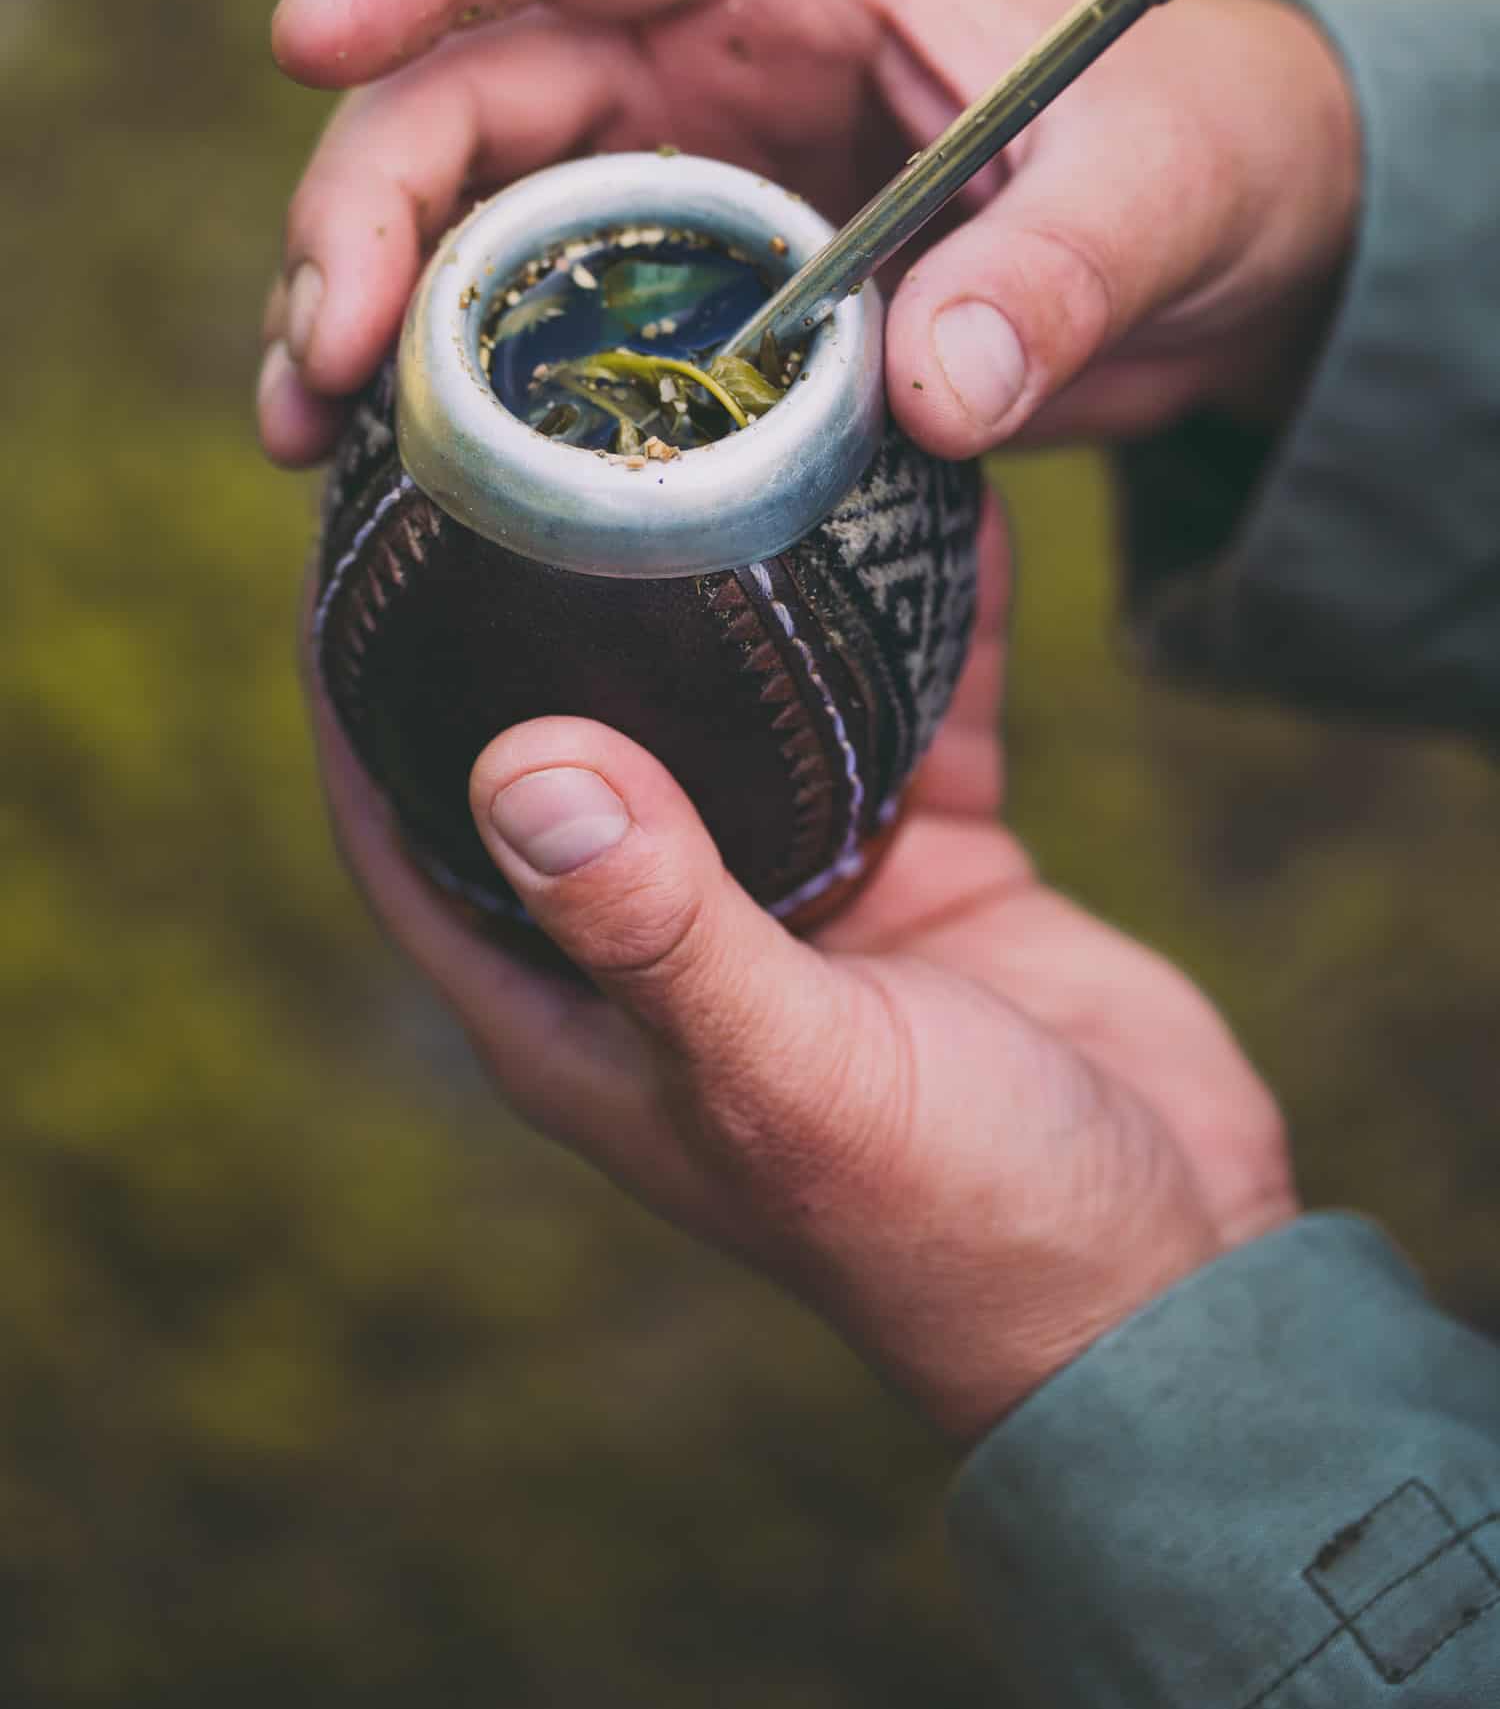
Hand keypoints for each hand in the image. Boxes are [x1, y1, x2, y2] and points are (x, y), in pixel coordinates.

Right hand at [259, 0, 1357, 467]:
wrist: (1216, 242)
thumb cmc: (1194, 152)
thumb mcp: (1157, 195)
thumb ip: (1061, 274)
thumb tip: (937, 393)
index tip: (310, 39)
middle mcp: (704, 61)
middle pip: (472, 91)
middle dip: (367, 206)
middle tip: (320, 358)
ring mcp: (684, 179)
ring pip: (474, 217)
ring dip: (375, 311)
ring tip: (302, 433)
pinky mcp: (689, 293)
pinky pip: (539, 323)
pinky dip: (460, 392)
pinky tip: (398, 478)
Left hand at [309, 505, 1296, 1443]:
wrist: (1168, 1277)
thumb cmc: (955, 1228)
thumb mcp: (792, 1077)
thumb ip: (664, 929)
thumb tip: (518, 762)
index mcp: (585, 1009)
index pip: (413, 832)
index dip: (360, 697)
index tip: (349, 545)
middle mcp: (673, 935)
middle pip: (577, 736)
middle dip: (552, 599)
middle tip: (539, 439)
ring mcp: (808, 889)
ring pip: (752, 701)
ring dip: (743, 585)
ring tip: (731, 431)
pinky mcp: (930, 858)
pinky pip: (912, 703)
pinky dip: (921, 614)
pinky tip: (927, 493)